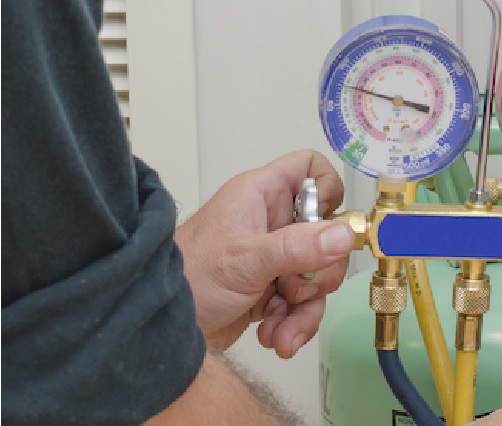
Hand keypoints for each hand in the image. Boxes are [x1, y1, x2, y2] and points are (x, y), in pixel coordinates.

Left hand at [174, 150, 352, 356]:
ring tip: (282, 326)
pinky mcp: (271, 289)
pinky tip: (275, 336)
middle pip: (326, 231)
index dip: (327, 189)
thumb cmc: (185, 279)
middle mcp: (270, 221)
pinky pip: (303, 301)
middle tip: (296, 286)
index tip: (325, 223)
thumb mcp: (245, 260)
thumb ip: (297, 247)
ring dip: (306, 306)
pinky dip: (295, 322)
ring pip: (317, 272)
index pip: (309, 168)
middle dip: (319, 268)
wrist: (157, 333)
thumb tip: (343, 235)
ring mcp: (273, 257)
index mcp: (261, 195)